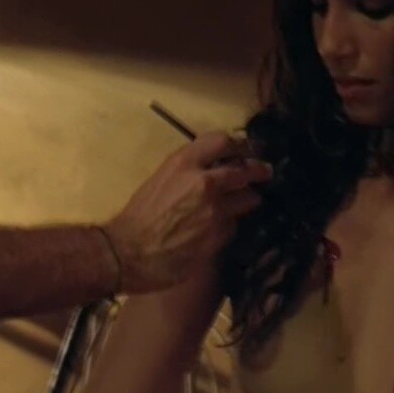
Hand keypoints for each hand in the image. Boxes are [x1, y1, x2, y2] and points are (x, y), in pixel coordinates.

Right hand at [104, 132, 270, 294]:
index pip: (223, 141)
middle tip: (263, 173)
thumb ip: (188, 170)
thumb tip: (213, 167)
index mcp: (184, 163)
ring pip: (249, 198)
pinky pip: (235, 225)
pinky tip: (215, 230)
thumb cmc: (138, 215)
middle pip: (246, 170)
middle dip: (256, 172)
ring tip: (237, 204)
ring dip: (244, 201)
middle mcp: (205, 181)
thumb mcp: (161, 180)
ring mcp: (216, 209)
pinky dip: (229, 226)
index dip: (238, 146)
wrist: (130, 252)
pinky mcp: (221, 234)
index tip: (244, 151)